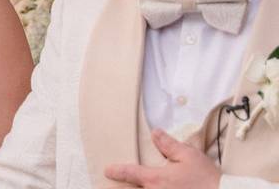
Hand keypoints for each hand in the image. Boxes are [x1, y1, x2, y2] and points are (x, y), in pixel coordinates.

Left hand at [104, 129, 221, 188]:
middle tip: (117, 183)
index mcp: (156, 179)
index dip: (117, 171)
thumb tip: (155, 134)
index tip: (108, 170)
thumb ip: (169, 145)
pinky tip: (160, 187)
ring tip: (142, 185)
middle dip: (126, 187)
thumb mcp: (189, 156)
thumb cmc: (208, 179)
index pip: (131, 173)